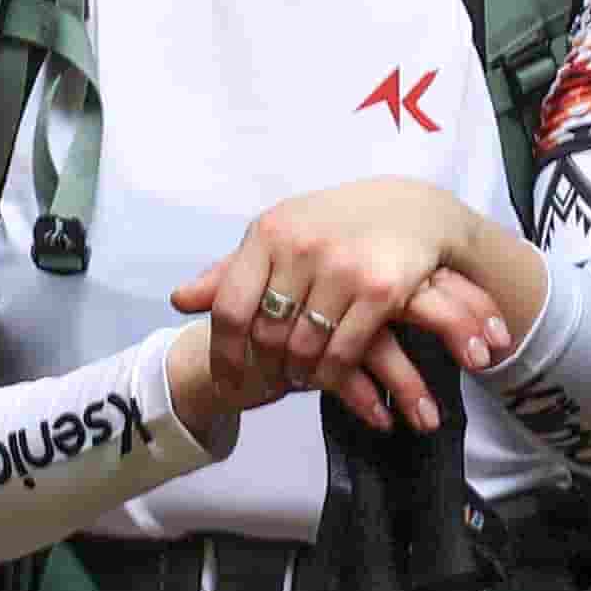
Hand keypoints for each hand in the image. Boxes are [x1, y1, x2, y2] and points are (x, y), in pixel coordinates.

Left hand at [173, 181, 503, 431]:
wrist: (411, 210)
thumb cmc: (335, 225)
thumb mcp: (279, 236)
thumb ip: (230, 271)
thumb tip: (179, 301)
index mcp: (268, 233)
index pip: (230, 307)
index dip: (223, 352)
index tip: (226, 380)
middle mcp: (300, 248)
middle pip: (266, 333)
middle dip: (265, 365)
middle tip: (270, 380)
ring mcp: (341, 268)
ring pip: (303, 347)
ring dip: (297, 374)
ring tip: (298, 378)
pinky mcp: (379, 290)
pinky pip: (342, 352)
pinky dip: (330, 375)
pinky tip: (327, 377)